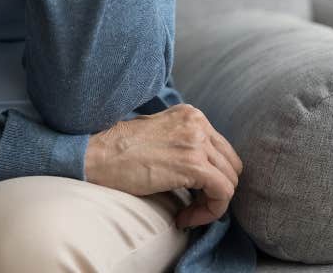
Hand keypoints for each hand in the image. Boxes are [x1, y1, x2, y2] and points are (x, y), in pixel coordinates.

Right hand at [83, 104, 243, 229]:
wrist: (101, 154)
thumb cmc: (122, 149)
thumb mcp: (161, 133)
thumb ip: (185, 141)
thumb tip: (205, 168)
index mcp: (191, 114)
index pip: (222, 150)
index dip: (212, 177)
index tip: (192, 193)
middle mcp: (198, 122)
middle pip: (231, 164)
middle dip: (216, 190)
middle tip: (192, 206)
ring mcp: (197, 141)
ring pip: (230, 181)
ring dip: (212, 204)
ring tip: (187, 214)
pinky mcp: (194, 163)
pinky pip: (223, 194)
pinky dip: (210, 212)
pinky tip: (185, 218)